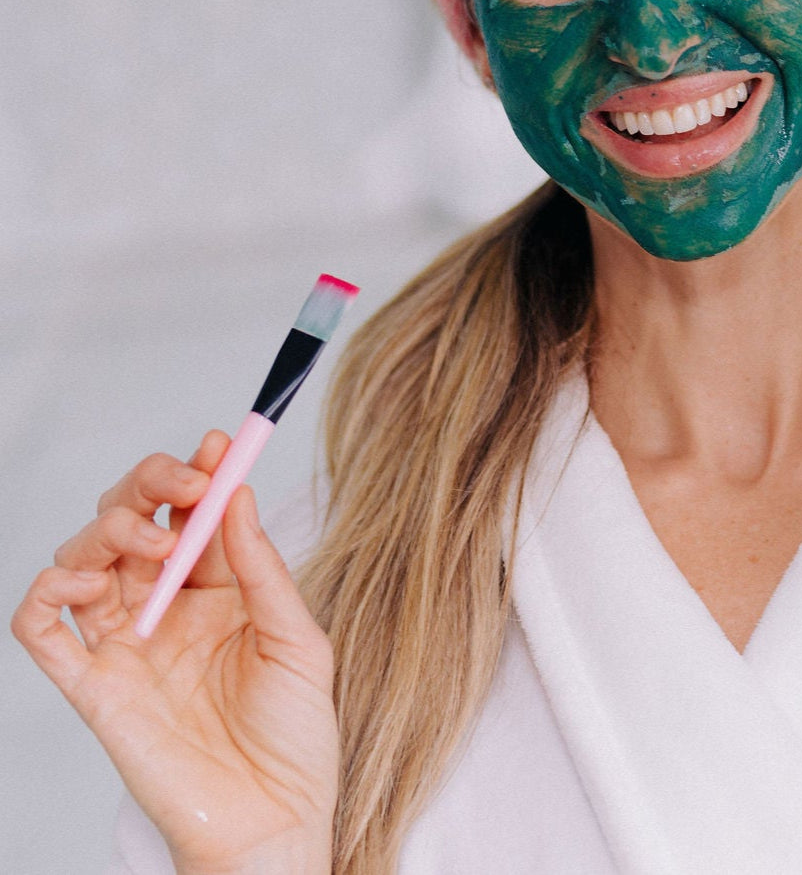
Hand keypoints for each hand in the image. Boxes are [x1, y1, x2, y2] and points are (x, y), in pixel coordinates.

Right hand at [11, 432, 336, 874]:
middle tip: (183, 481)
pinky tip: (87, 581)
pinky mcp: (93, 686)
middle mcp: (169, 607)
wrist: (272, 817)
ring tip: (155, 543)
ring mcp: (126, 643)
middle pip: (133, 520)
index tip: (219, 443)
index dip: (200, 473)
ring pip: (83, 558)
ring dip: (108, 530)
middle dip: (149, 484)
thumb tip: (235, 495)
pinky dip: (48, 592)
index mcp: (223, 589)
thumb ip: (261, 569)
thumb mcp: (299, 639)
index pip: (195, 513)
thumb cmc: (296, 735)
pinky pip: (43, 630)